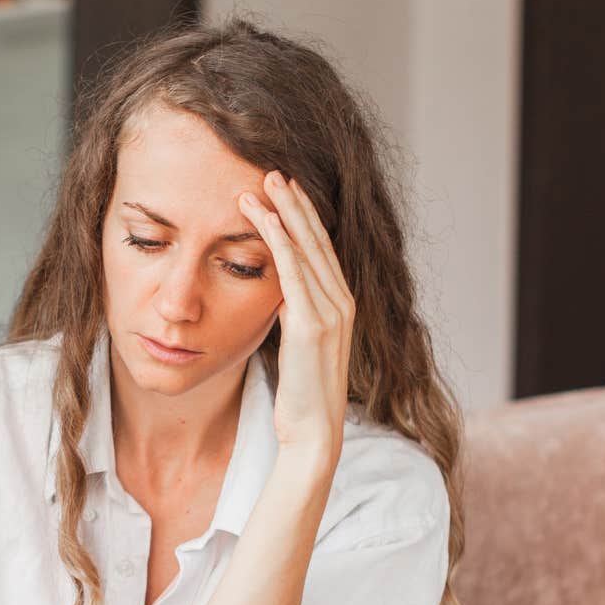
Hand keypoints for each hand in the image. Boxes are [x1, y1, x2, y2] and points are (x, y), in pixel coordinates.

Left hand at [237, 172, 356, 461]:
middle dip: (295, 203)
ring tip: (263, 183)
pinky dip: (278, 240)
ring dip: (283, 212)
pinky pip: (293, 272)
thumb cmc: (301, 395)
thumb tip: (281, 296)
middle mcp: (343, 303)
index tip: (286, 190)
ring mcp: (332, 312)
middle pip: (317, 241)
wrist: (313, 433)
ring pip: (305, 249)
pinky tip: (262, 218)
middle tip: (274, 171)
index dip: (305, 218)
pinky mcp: (312, 325)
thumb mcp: (298, 345)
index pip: (322, 251)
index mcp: (341, 306)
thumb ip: (295, 315)